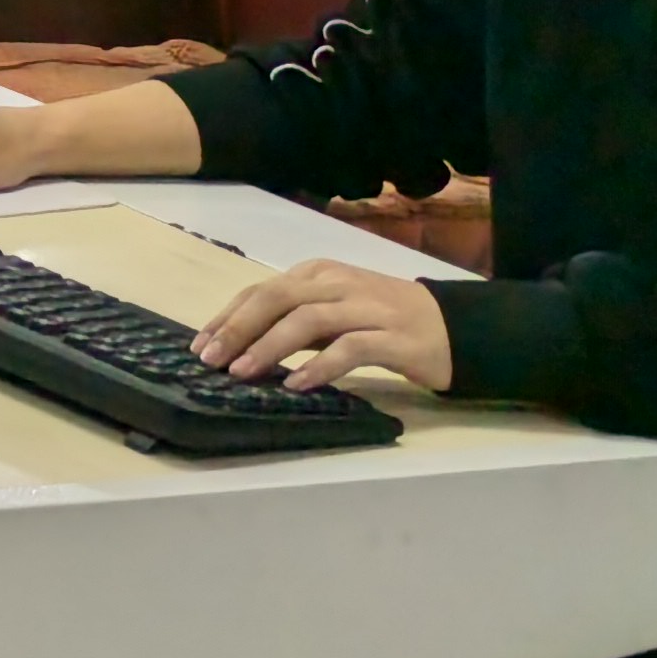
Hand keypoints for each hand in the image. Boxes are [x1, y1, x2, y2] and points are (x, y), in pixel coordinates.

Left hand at [196, 257, 452, 397]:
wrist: (456, 327)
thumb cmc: (384, 321)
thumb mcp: (332, 312)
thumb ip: (293, 322)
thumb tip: (238, 345)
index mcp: (318, 274)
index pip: (262, 290)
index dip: (227, 317)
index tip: (200, 344)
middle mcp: (339, 284)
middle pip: (277, 299)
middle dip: (238, 328)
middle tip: (211, 360)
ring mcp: (368, 308)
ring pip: (308, 320)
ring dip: (270, 346)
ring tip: (242, 373)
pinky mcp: (394, 337)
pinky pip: (350, 348)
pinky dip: (320, 365)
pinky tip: (297, 384)